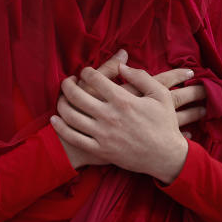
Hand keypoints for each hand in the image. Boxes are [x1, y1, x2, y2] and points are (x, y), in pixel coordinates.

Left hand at [51, 63, 206, 183]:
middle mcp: (110, 116)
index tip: (85, 71)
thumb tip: (122, 64)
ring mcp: (103, 134)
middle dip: (68, 85)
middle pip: (77, 95)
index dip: (86, 71)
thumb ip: (141, 76)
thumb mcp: (160, 95)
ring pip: (72, 116)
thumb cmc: (164, 123)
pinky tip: (56, 119)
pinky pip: (74, 138)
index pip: (96, 79)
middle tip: (67, 81)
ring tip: (61, 98)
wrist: (166, 157)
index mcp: (123, 100)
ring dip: (62, 104)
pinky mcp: (100, 150)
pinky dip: (61, 128)